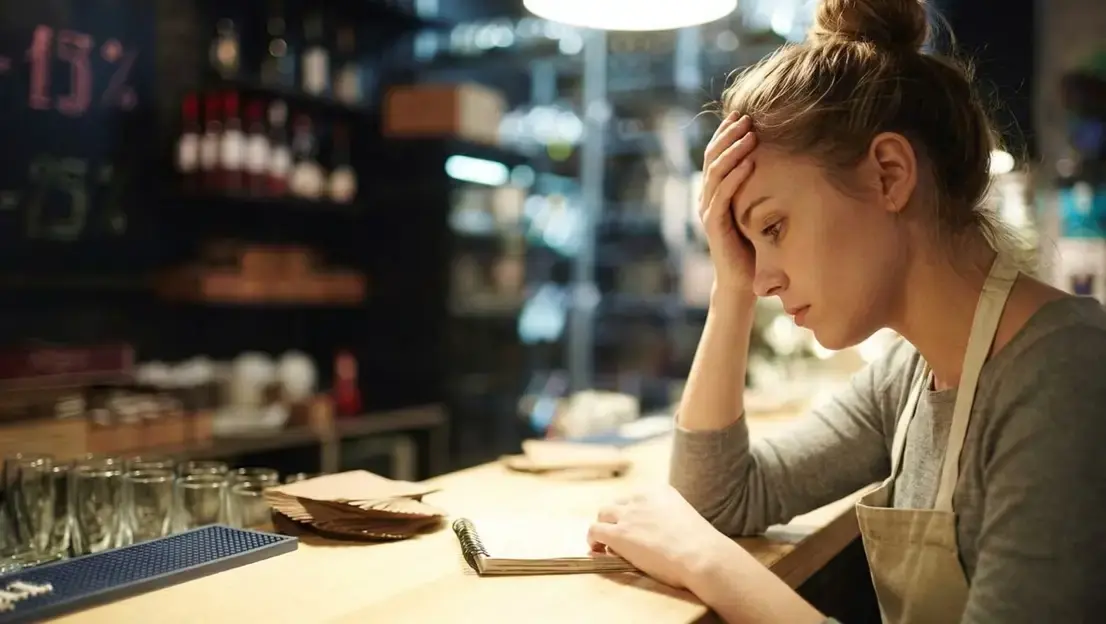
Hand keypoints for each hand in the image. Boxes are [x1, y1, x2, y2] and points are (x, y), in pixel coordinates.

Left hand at [586, 486, 731, 588]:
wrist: (702, 556)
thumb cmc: (703, 547)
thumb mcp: (685, 521)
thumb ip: (668, 521)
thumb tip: (656, 537)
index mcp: (661, 491)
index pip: (636, 498)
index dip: (632, 515)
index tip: (636, 529)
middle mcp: (642, 498)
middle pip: (617, 504)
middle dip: (615, 519)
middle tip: (619, 537)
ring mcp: (630, 515)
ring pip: (603, 514)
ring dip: (602, 527)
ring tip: (603, 544)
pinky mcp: (619, 534)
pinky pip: (595, 531)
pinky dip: (593, 540)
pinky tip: (597, 551)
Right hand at [699, 112, 757, 293]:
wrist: (741, 281)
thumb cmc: (751, 246)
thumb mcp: (753, 210)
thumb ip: (755, 189)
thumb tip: (776, 162)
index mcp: (713, 192)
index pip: (715, 155)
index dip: (724, 133)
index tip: (740, 112)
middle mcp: (706, 198)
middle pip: (712, 158)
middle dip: (728, 135)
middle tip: (746, 117)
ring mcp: (708, 211)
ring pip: (716, 173)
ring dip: (733, 151)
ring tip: (750, 134)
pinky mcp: (714, 225)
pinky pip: (723, 196)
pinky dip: (735, 177)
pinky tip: (749, 163)